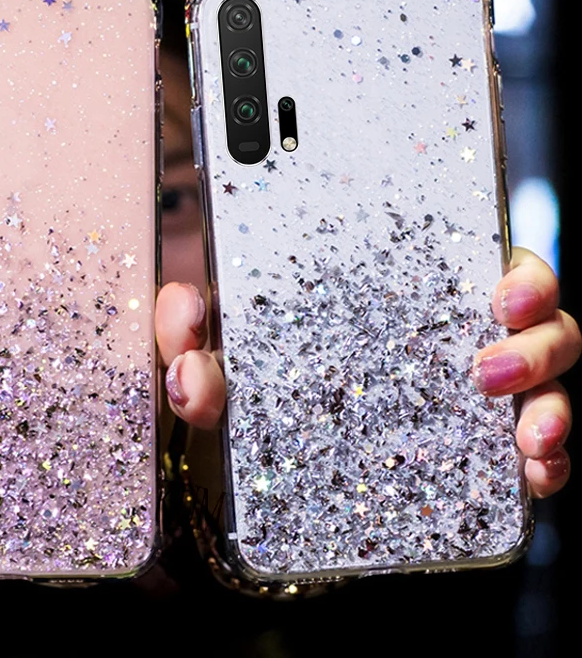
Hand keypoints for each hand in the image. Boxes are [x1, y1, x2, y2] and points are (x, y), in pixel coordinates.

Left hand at [156, 247, 578, 499]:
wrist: (259, 466)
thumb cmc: (249, 384)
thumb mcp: (214, 354)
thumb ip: (188, 329)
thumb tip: (186, 312)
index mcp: (394, 286)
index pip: (472, 255)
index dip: (510, 268)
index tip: (502, 289)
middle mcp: (442, 330)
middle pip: (530, 316)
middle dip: (538, 336)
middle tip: (490, 364)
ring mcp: (466, 391)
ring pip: (543, 379)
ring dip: (548, 402)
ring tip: (520, 432)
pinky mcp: (472, 448)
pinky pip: (534, 450)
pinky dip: (546, 463)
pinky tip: (529, 475)